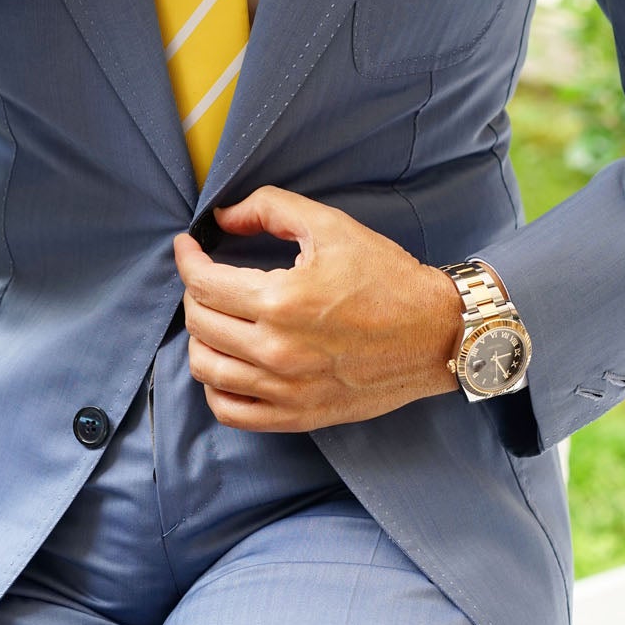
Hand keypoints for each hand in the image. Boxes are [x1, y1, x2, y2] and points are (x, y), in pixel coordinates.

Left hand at [172, 186, 464, 431]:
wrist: (437, 334)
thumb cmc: (388, 278)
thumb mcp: (331, 226)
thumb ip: (270, 209)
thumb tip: (223, 217)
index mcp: (281, 302)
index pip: (203, 283)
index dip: (187, 259)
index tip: (189, 248)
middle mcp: (278, 351)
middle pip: (200, 323)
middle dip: (194, 293)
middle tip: (208, 278)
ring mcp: (286, 390)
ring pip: (206, 369)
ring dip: (200, 338)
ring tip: (213, 318)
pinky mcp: (298, 415)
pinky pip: (231, 412)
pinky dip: (215, 389)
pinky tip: (226, 365)